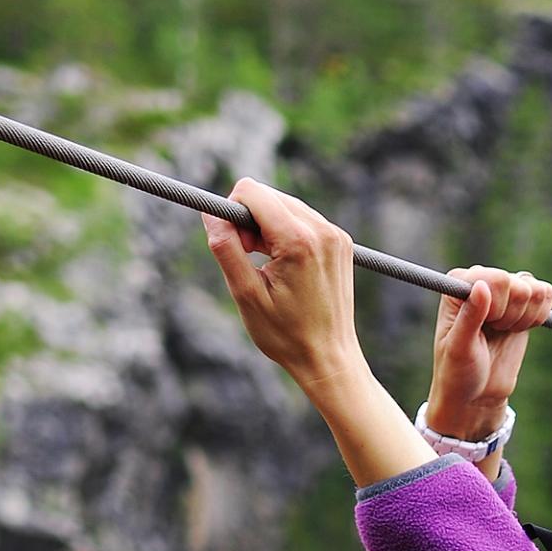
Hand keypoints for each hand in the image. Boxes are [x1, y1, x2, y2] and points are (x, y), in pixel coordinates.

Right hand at [200, 178, 421, 485]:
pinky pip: (303, 220)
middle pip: (268, 196)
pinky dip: (287, 234)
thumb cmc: (286, 335)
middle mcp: (322, 231)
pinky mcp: (340, 242)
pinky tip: (286, 267)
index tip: (237, 244)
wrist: (329, 358)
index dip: (232, 212)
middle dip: (250, 220)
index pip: (251, 192)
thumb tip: (210, 213)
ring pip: (285, 205)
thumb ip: (226, 248)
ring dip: (268, 228)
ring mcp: (335, 236)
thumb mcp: (246, 294)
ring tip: (269, 267)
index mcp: (298, 241)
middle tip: (251, 258)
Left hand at [423, 267, 551, 441]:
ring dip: (525, 317)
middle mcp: (482, 281)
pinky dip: (539, 315)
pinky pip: (545, 294)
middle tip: (494, 332)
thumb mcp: (459, 348)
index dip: (498, 308)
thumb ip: (470, 317)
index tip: (486, 328)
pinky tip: (519, 329)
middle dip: (512, 315)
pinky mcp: (522, 303)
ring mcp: (504, 291)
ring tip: (504, 332)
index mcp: (460, 284)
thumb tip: (482, 286)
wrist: (476, 393)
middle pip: (519, 285)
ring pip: (535, 290)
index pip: (498, 279)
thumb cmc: (458, 372)